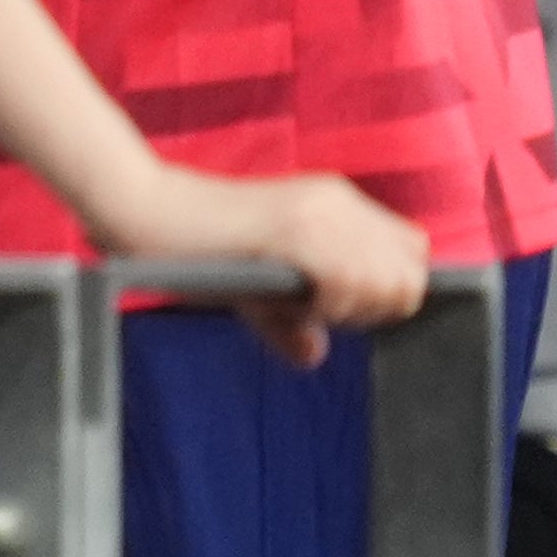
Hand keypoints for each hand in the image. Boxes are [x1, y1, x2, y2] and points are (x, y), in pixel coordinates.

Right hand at [94, 164, 430, 368]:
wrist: (143, 206)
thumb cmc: (192, 245)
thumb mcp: (255, 283)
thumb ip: (289, 316)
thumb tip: (314, 355)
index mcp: (335, 202)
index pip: (412, 251)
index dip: (388, 290)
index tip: (342, 308)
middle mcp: (337, 201)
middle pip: (411, 272)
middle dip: (379, 307)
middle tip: (324, 314)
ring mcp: (319, 212)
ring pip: (391, 280)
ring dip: (355, 309)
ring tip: (305, 307)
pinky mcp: (294, 228)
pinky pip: (348, 281)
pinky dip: (331, 305)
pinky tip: (294, 301)